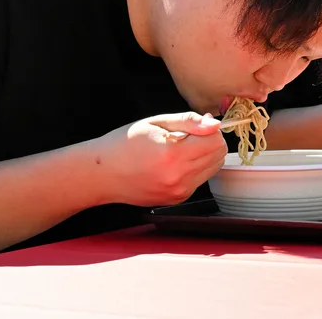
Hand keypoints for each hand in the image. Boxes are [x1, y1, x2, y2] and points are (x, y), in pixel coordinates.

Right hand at [94, 112, 227, 206]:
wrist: (102, 174)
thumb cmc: (125, 143)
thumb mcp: (156, 123)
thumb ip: (189, 121)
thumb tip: (215, 123)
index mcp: (173, 154)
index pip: (216, 141)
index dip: (209, 129)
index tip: (196, 126)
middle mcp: (178, 177)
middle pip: (218, 156)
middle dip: (210, 142)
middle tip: (189, 136)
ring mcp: (178, 191)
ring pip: (213, 169)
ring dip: (205, 156)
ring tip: (181, 149)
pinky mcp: (176, 199)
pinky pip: (199, 180)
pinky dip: (194, 169)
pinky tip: (174, 164)